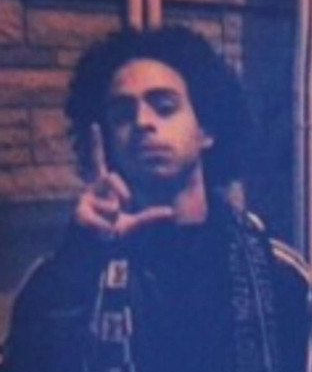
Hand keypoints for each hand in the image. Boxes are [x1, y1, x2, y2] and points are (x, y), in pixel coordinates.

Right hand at [74, 123, 173, 238]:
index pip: (98, 161)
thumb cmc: (113, 231)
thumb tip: (171, 212)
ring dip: (113, 216)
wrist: (96, 247)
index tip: (94, 124)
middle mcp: (92, 188)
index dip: (96, 144)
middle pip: (112, 177)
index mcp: (104, 186)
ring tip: (107, 222)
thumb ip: (151, 216)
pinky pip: (101, 220)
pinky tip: (100, 231)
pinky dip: (105, 229)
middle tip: (120, 209)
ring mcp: (84, 199)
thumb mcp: (135, 223)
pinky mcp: (79, 212)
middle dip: (123, 194)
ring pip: (109, 203)